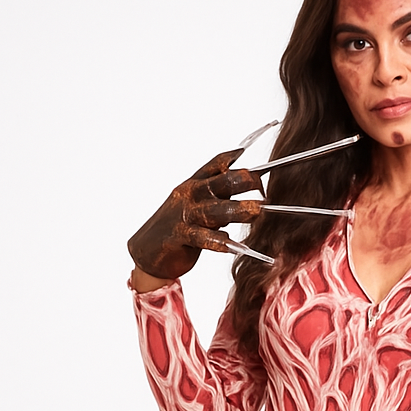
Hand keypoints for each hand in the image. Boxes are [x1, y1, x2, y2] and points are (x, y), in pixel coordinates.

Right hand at [127, 148, 264, 280]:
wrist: (147, 252)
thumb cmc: (178, 228)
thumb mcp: (200, 207)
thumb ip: (221, 199)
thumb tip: (248, 192)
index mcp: (195, 184)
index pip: (215, 165)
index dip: (233, 159)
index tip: (252, 159)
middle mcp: (190, 195)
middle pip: (220, 183)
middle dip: (242, 182)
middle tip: (262, 187)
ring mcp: (184, 214)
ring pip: (215, 209)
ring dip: (238, 210)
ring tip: (257, 211)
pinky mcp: (180, 236)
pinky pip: (202, 238)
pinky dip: (218, 241)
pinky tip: (232, 244)